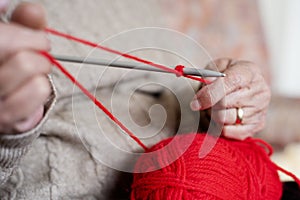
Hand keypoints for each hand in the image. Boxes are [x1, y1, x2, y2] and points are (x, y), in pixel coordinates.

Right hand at [0, 2, 50, 133]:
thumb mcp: (12, 39)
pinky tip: (36, 86)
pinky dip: (44, 86)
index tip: (38, 38)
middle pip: (13, 47)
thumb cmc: (8, 63)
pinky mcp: (4, 118)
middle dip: (37, 46)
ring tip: (38, 70)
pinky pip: (37, 92)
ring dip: (42, 67)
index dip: (26, 34)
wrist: (4, 101)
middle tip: (42, 51)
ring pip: (27, 66)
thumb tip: (34, 10)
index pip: (3, 38)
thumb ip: (23, 23)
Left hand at [190, 58, 270, 139]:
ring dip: (212, 116)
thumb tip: (207, 82)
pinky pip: (230, 132)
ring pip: (225, 119)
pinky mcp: (256, 126)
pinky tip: (218, 119)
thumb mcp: (217, 67)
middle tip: (203, 103)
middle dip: (209, 105)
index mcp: (249, 72)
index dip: (210, 93)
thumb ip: (210, 73)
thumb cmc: (227, 75)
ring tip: (212, 109)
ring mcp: (260, 110)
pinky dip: (218, 128)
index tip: (195, 103)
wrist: (243, 85)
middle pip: (225, 103)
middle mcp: (259, 91)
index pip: (231, 83)